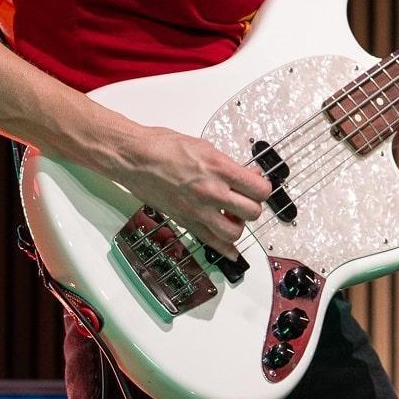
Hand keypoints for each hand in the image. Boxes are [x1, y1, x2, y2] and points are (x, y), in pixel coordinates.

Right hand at [109, 125, 272, 260]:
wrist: (135, 158)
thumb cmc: (163, 147)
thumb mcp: (205, 147)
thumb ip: (227, 164)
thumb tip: (246, 174)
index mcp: (219, 168)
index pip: (259, 188)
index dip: (263, 188)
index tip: (259, 186)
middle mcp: (211, 191)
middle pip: (252, 212)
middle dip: (253, 206)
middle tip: (248, 201)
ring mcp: (197, 209)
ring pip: (234, 232)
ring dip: (239, 226)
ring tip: (234, 217)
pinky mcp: (185, 221)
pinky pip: (211, 242)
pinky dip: (225, 249)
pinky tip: (231, 251)